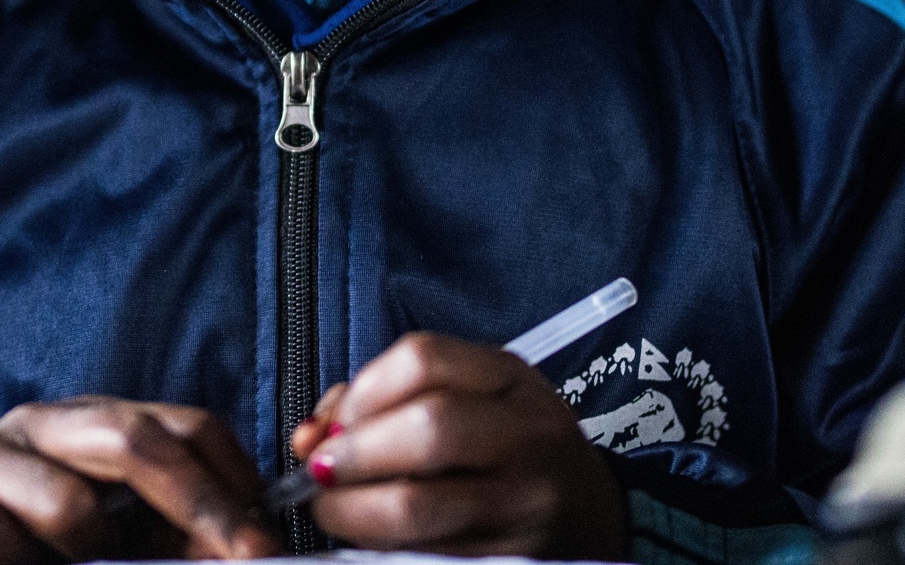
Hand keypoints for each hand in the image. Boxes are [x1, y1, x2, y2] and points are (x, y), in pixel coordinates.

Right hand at [0, 397, 275, 561]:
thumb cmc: (26, 557)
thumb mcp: (112, 548)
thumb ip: (173, 543)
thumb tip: (245, 554)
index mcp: (95, 427)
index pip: (184, 426)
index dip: (232, 483)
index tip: (265, 545)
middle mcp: (40, 425)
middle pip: (133, 439)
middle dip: (198, 507)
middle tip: (236, 561)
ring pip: (63, 501)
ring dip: (84, 556)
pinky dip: (11, 564)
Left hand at [288, 334, 624, 558]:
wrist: (593, 515)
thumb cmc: (513, 447)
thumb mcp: (475, 396)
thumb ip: (390, 400)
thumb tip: (311, 437)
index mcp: (514, 383)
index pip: (424, 360)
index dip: (362, 391)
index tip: (337, 420)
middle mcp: (527, 441)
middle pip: (426, 429)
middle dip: (353, 453)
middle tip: (320, 473)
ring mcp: (522, 509)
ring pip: (416, 508)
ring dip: (350, 511)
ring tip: (332, 509)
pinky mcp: (507, 562)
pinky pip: (424, 555)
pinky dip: (378, 548)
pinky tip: (367, 539)